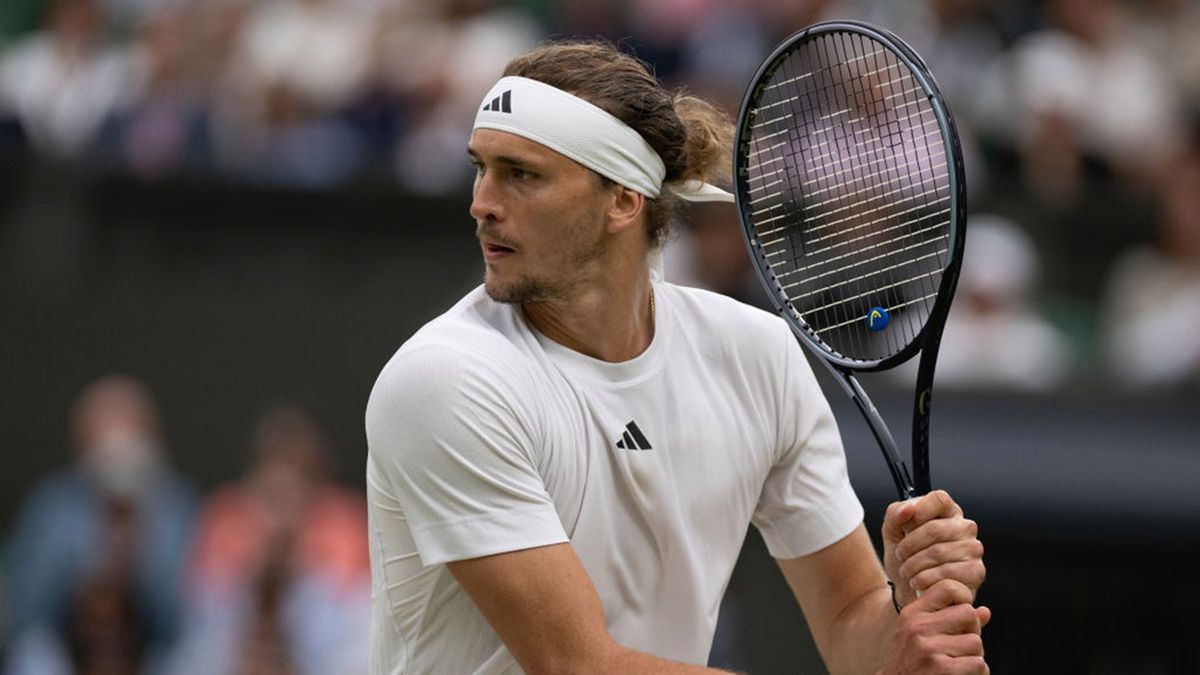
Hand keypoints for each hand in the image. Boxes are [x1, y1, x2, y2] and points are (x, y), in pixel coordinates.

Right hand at [878, 579, 990, 674]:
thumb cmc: (913, 664)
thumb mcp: (922, 637)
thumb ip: (951, 621)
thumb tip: (985, 611)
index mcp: (912, 614)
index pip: (948, 587)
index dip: (964, 598)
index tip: (961, 614)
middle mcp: (917, 627)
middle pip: (968, 613)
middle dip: (971, 631)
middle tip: (960, 646)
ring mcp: (928, 648)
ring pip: (976, 642)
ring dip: (973, 656)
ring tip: (957, 664)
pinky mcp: (941, 669)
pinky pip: (978, 664)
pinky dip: (976, 673)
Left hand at [882, 490, 984, 607]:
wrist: (909, 591)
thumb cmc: (906, 558)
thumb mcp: (893, 533)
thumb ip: (895, 514)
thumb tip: (908, 509)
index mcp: (947, 512)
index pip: (939, 499)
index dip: (919, 510)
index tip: (905, 526)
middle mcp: (965, 527)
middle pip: (935, 528)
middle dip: (909, 545)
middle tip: (900, 555)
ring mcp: (973, 549)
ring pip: (939, 552)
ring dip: (914, 565)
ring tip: (906, 571)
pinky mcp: (976, 571)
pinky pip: (947, 573)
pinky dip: (925, 579)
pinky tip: (918, 581)